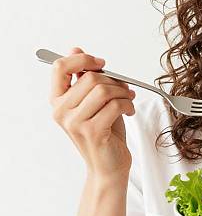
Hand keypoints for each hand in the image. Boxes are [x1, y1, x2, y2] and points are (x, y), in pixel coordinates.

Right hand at [49, 46, 135, 180]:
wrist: (109, 165)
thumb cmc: (104, 132)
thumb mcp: (94, 101)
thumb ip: (83, 78)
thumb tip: (75, 50)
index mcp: (57, 100)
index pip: (59, 67)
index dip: (83, 59)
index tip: (101, 63)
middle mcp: (61, 111)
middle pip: (90, 78)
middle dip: (114, 81)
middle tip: (125, 89)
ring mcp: (74, 123)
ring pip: (103, 90)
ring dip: (123, 92)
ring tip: (128, 100)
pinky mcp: (91, 132)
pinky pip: (114, 105)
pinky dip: (128, 104)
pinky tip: (129, 111)